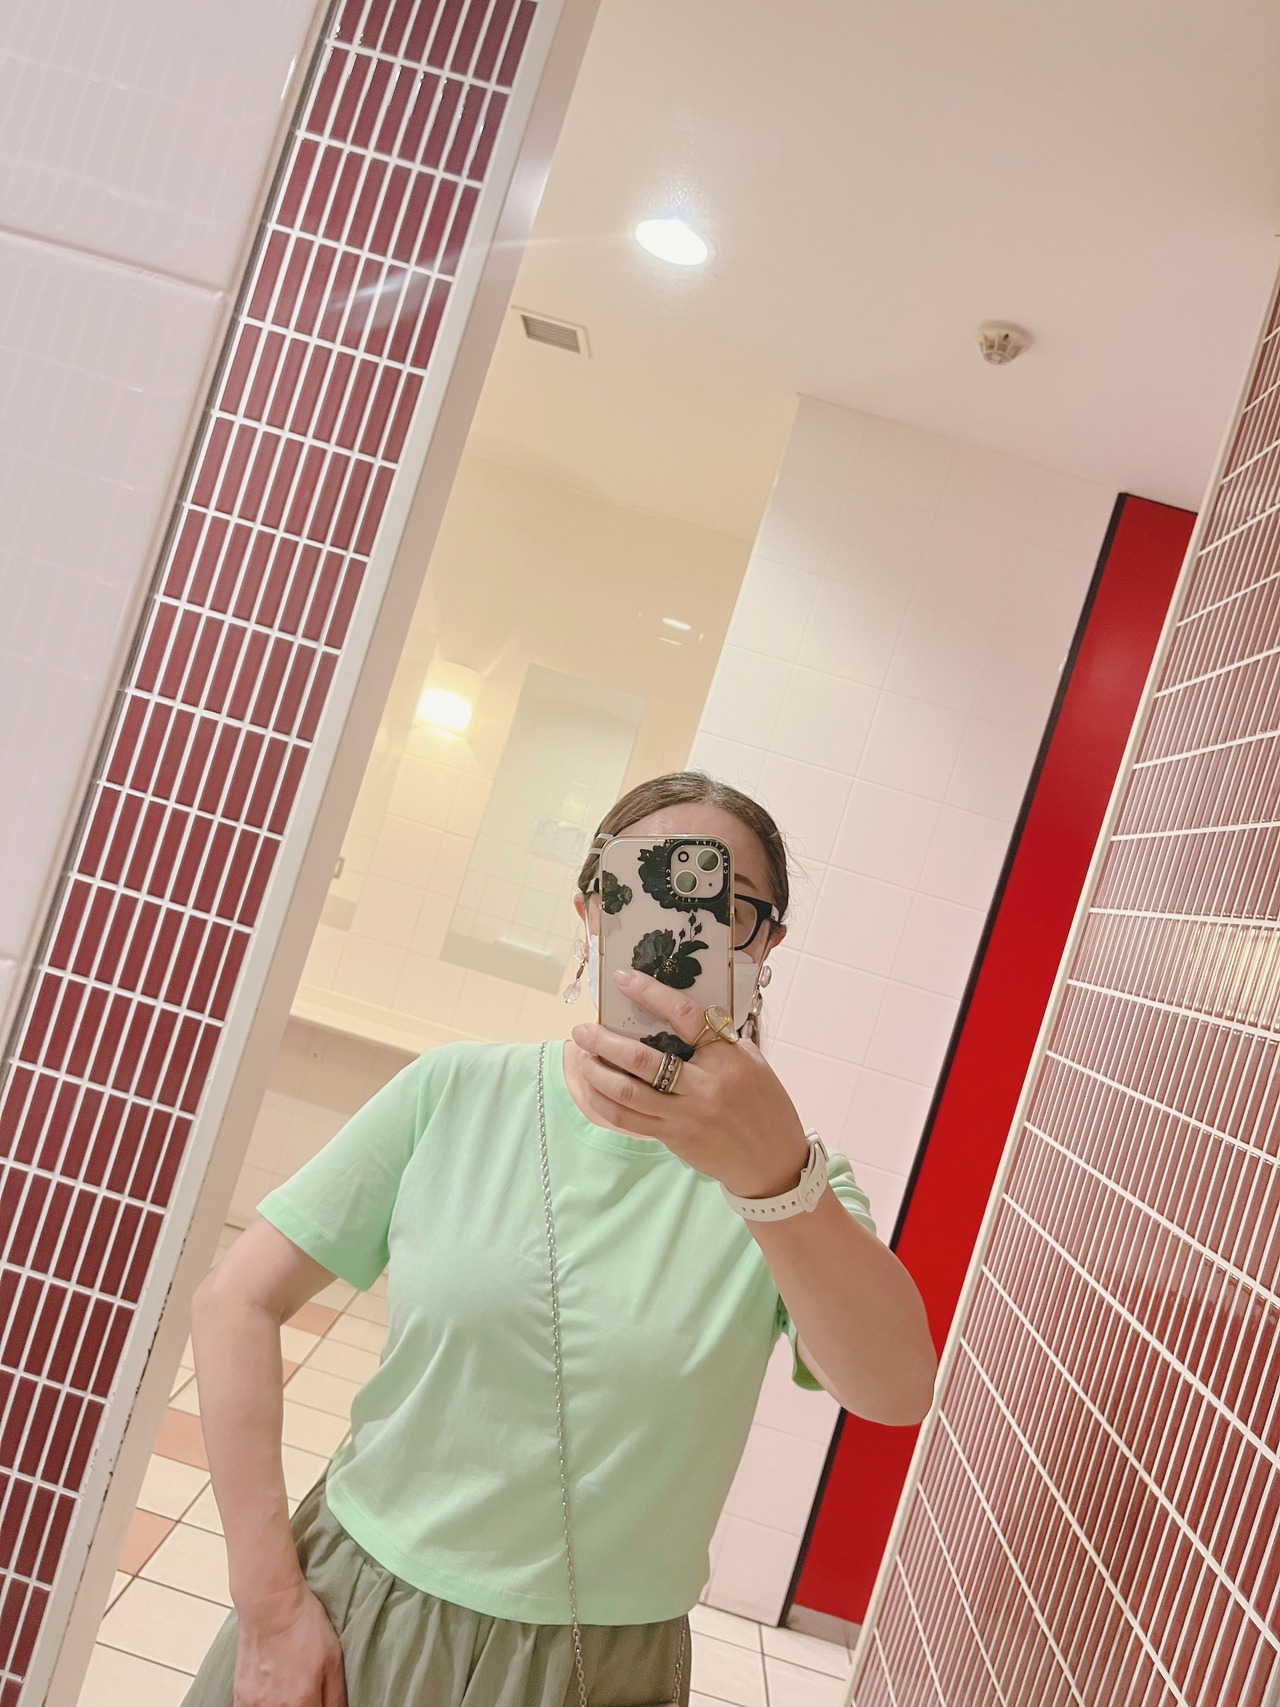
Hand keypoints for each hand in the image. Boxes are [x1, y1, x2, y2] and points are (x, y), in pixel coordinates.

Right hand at [234, 1581, 346, 1706]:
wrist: (271, 1606)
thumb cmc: (303, 1627)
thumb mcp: (334, 1661)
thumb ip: (336, 1698)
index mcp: (302, 1701)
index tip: (317, 1699)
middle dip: (302, 1705)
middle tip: (303, 1690)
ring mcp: (254, 1705)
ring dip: (283, 1705)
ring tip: (288, 1687)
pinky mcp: (240, 1698)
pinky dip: (264, 1705)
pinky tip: (271, 1693)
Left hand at [571, 967, 809, 1199]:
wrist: (772, 1161)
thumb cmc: (764, 1104)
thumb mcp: (752, 1061)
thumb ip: (718, 1039)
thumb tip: (678, 1013)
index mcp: (727, 1057)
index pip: (684, 1016)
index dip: (650, 993)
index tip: (623, 978)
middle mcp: (704, 1086)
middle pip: (642, 1060)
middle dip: (604, 1041)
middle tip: (582, 1028)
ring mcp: (685, 1115)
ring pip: (628, 1093)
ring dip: (597, 1072)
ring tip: (582, 1056)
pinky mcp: (673, 1137)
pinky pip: (629, 1120)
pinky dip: (604, 1101)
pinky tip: (593, 1088)